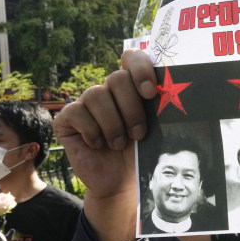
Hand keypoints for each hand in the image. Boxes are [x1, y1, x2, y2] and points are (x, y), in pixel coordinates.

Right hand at [53, 49, 156, 240]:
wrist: (121, 183)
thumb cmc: (141, 154)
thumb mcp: (156, 129)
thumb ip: (158, 107)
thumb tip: (172, 90)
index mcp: (131, 87)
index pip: (131, 58)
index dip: (139, 68)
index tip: (150, 92)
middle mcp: (107, 90)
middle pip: (117, 78)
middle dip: (131, 108)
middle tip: (139, 134)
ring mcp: (86, 103)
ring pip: (96, 95)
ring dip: (113, 124)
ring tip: (118, 144)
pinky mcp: (67, 119)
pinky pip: (77, 112)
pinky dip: (92, 131)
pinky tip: (98, 145)